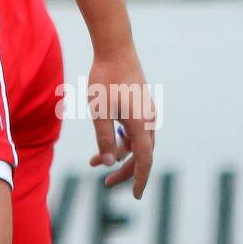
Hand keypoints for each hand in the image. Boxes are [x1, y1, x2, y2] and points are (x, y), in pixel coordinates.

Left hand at [87, 45, 155, 198]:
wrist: (115, 47)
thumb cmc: (105, 78)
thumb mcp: (99, 111)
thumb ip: (104, 138)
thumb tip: (109, 162)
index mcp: (141, 124)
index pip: (144, 161)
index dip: (139, 180)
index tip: (136, 196)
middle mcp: (149, 120)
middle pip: (141, 154)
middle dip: (124, 170)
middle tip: (105, 182)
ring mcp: (147, 111)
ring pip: (136, 141)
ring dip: (118, 153)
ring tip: (94, 161)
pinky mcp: (141, 103)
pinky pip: (134, 129)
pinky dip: (120, 138)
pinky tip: (105, 138)